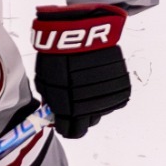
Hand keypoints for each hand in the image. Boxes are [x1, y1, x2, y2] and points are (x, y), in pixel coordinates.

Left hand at [32, 3, 130, 138]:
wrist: (82, 33)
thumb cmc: (58, 54)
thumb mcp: (45, 79)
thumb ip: (50, 99)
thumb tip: (52, 112)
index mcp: (67, 109)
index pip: (70, 132)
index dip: (66, 128)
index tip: (65, 122)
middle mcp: (88, 109)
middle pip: (87, 125)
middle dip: (80, 117)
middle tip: (75, 102)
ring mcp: (105, 99)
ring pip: (100, 112)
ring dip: (94, 104)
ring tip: (87, 84)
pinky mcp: (119, 89)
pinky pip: (113, 100)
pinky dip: (107, 93)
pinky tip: (99, 79)